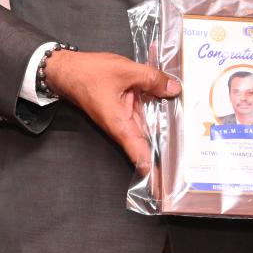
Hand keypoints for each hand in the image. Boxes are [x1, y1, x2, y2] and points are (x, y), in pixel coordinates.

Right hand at [42, 49, 179, 173]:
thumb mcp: (125, 71)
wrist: (66, 70)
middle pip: (145, 143)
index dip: (152, 169)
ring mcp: (122, 117)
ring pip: (146, 126)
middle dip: (163, 152)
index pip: (138, 153)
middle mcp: (121, 125)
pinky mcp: (122, 107)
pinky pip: (141, 113)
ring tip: (186, 140)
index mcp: (120, 124)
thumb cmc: (88, 73)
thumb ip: (151, 79)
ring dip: (163, 131)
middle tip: (186, 165)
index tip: (165, 181)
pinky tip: (172, 105)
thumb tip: (173, 89)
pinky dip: (155, 111)